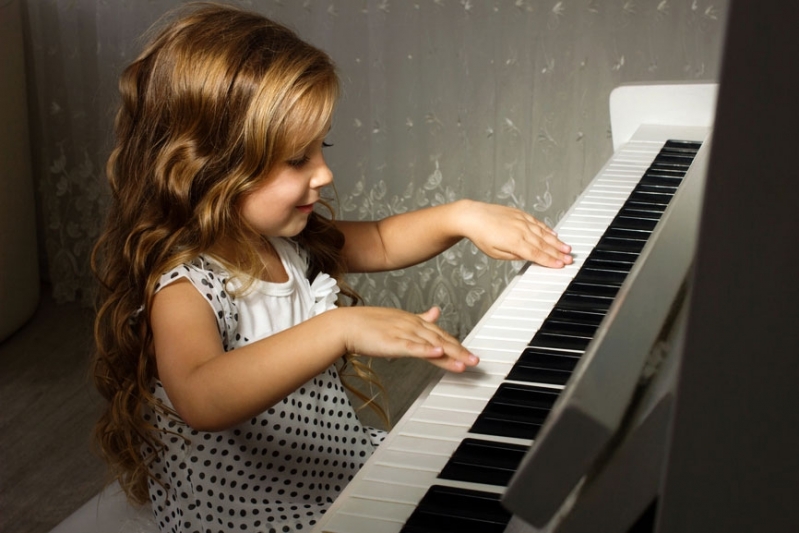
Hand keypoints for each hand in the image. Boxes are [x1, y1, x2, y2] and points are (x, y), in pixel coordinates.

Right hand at [337, 306, 478, 372]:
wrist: (347, 325)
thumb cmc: (369, 324)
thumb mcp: (399, 318)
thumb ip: (419, 317)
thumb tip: (436, 311)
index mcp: (414, 320)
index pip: (440, 334)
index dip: (456, 344)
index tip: (469, 354)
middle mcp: (412, 325)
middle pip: (441, 339)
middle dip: (460, 351)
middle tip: (475, 361)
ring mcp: (403, 332)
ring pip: (431, 344)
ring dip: (450, 354)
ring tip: (465, 363)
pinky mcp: (393, 342)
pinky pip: (413, 347)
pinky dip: (426, 350)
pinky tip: (438, 353)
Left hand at [459, 201, 572, 267]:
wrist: (473, 216)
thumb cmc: (481, 235)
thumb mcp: (496, 253)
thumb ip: (514, 256)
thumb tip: (527, 257)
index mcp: (515, 242)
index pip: (537, 254)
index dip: (550, 261)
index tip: (561, 265)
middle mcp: (521, 231)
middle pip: (543, 245)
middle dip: (558, 253)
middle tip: (569, 258)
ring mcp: (522, 221)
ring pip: (543, 233)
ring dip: (556, 242)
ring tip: (567, 248)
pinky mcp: (521, 214)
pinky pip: (538, 223)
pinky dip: (547, 229)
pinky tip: (554, 234)